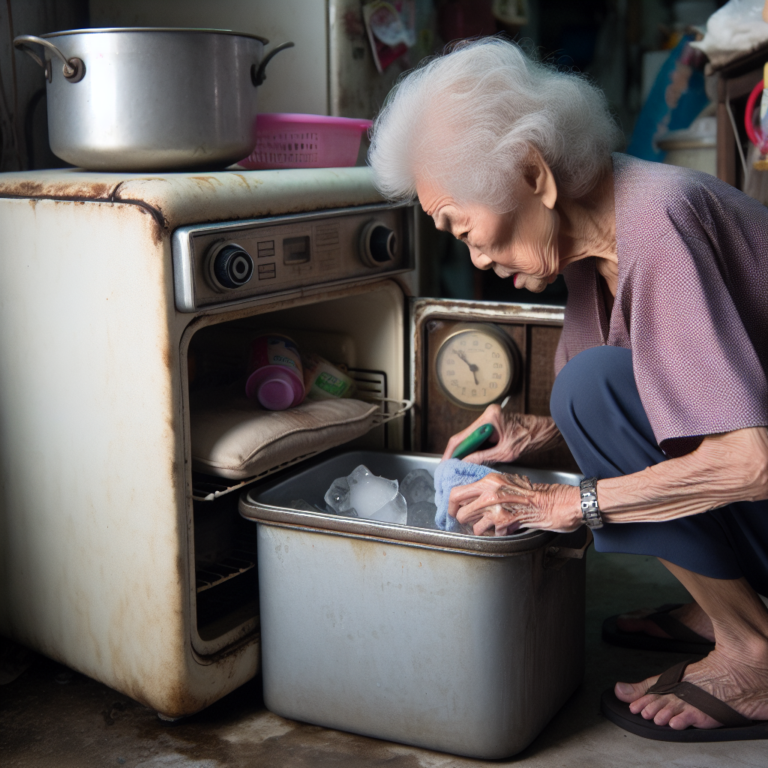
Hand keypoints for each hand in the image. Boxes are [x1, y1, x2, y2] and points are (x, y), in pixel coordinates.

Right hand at [441, 405, 561, 464]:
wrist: (547, 433)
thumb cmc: (531, 439)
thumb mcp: (505, 453)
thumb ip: (483, 458)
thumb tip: (465, 463)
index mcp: (489, 418)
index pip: (462, 436)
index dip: (452, 452)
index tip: (445, 464)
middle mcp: (488, 415)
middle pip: (465, 437)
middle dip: (458, 454)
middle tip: (449, 468)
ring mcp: (490, 419)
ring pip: (472, 439)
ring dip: (466, 453)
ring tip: (459, 467)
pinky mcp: (494, 425)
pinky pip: (480, 439)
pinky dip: (475, 450)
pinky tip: (471, 461)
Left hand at [447, 473, 581, 535]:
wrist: (554, 503)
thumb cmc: (534, 492)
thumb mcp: (508, 481)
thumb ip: (488, 487)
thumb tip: (471, 496)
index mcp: (489, 481)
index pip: (456, 493)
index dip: (451, 505)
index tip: (452, 510)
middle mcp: (489, 494)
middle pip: (461, 512)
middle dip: (465, 519)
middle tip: (471, 520)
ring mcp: (496, 509)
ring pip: (473, 525)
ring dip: (480, 528)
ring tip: (491, 525)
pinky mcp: (504, 523)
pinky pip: (489, 533)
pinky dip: (495, 533)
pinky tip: (504, 528)